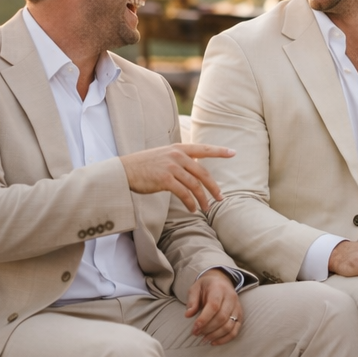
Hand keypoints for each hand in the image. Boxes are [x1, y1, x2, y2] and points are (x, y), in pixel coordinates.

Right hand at [120, 143, 234, 211]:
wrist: (124, 170)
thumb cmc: (144, 165)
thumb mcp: (163, 156)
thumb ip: (179, 160)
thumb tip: (194, 169)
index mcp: (178, 148)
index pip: (203, 149)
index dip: (219, 151)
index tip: (233, 153)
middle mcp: (177, 155)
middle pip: (202, 173)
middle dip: (213, 187)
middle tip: (220, 198)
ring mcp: (171, 166)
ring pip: (195, 185)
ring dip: (203, 199)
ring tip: (206, 208)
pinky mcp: (165, 179)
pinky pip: (184, 193)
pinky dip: (190, 202)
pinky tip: (192, 209)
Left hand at [184, 268, 241, 345]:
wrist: (221, 281)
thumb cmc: (206, 286)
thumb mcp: (195, 288)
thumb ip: (192, 301)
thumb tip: (188, 315)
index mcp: (219, 289)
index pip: (214, 306)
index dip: (204, 319)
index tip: (194, 329)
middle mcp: (231, 298)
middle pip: (222, 317)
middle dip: (208, 329)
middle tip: (196, 334)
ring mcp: (237, 307)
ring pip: (229, 325)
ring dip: (215, 335)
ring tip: (203, 339)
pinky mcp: (240, 315)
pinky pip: (235, 330)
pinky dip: (225, 339)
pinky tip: (214, 342)